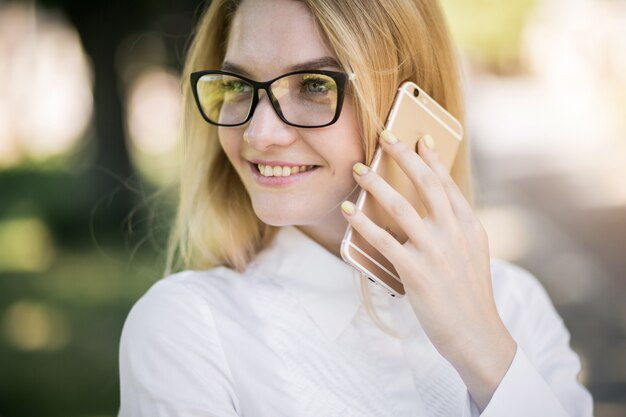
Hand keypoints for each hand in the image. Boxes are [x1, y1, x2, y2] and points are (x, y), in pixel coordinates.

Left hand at [340, 130, 516, 410]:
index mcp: (468, 226)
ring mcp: (435, 251)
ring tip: (358, 169)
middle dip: (403, 156)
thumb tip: (430, 208)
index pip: (447, 183)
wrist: (477, 334)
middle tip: (384, 136)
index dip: (431, 158)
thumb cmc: (469, 294)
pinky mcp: (416, 271)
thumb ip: (454, 228)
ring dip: (376, 184)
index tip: (418, 138)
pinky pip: (383, 240)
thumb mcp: (472, 254)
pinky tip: (349, 211)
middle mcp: (453, 232)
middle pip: (425, 184)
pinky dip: (363, 222)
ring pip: (400, 206)